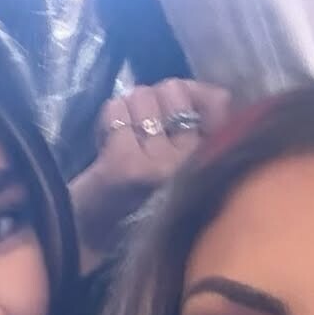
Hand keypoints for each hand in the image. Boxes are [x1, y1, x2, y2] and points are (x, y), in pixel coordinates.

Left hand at [70, 79, 231, 272]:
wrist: (95, 225)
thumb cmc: (140, 185)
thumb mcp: (184, 150)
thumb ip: (204, 114)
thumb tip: (215, 92)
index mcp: (210, 159)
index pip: (217, 99)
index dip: (189, 94)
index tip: (170, 115)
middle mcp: (191, 163)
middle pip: (173, 89)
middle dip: (151, 101)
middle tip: (140, 131)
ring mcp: (159, 164)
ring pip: (143, 96)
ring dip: (127, 110)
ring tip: (125, 139)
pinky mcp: (126, 164)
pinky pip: (116, 110)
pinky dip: (106, 119)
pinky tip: (107, 143)